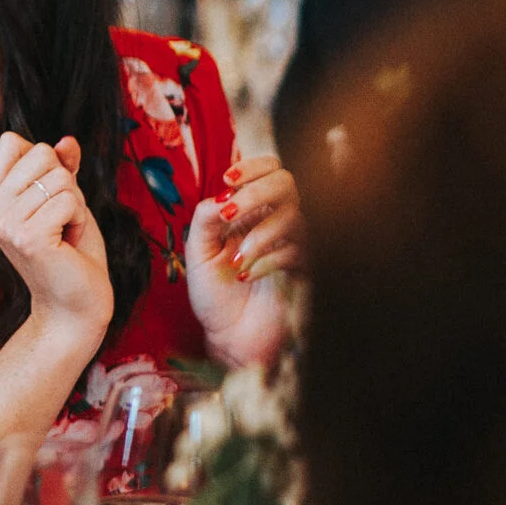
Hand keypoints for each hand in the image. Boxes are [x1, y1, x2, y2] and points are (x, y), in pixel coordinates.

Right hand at [0, 132, 113, 344]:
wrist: (74, 304)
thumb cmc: (70, 252)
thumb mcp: (64, 199)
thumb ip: (62, 168)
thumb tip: (67, 140)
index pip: (12, 142)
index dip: (43, 160)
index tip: (45, 197)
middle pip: (40, 153)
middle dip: (64, 183)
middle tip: (59, 219)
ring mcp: (5, 224)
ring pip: (60, 178)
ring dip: (74, 205)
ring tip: (63, 233)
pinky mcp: (27, 237)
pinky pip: (69, 200)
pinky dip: (79, 219)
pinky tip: (68, 242)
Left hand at [185, 154, 303, 366]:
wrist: (229, 338)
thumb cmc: (215, 295)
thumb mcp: (198, 252)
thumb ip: (204, 219)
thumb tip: (220, 197)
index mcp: (252, 212)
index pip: (269, 171)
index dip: (253, 167)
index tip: (228, 179)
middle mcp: (276, 223)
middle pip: (287, 183)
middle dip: (257, 192)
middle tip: (230, 212)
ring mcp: (295, 245)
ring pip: (295, 217)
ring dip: (261, 234)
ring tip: (236, 260)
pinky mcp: (307, 270)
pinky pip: (299, 251)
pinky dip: (269, 259)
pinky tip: (248, 274)